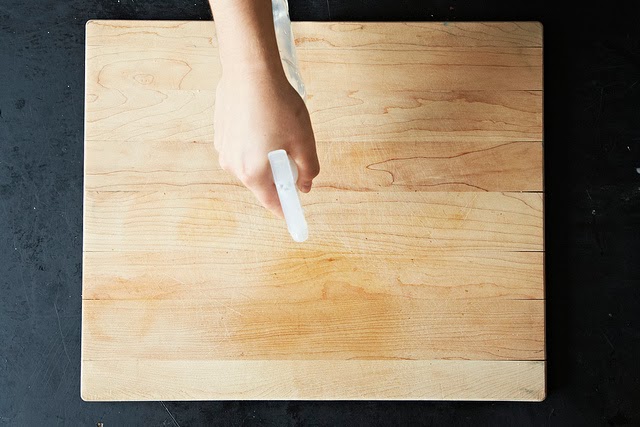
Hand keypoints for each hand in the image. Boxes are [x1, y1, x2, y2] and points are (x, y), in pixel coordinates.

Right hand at [213, 70, 318, 217]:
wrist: (249, 70)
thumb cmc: (277, 104)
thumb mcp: (304, 140)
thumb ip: (308, 169)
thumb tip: (305, 185)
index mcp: (253, 173)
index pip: (271, 203)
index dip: (285, 210)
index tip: (294, 217)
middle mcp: (233, 166)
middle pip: (260, 183)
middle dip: (278, 176)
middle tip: (294, 157)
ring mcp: (223, 149)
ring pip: (250, 164)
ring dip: (265, 157)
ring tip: (278, 131)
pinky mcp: (220, 133)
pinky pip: (241, 148)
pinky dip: (254, 143)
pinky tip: (264, 122)